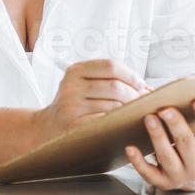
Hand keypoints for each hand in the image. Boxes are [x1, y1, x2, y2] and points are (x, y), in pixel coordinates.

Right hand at [32, 58, 149, 143]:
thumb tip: (147, 87)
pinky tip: (124, 124)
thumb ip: (107, 79)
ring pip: (113, 105)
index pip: (110, 66)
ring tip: (138, 113)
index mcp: (75, 71)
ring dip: (130, 110)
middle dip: (135, 95)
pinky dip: (119, 122)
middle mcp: (71, 86)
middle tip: (145, 103)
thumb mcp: (82, 84)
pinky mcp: (74, 125)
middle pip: (115, 86)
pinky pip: (106, 121)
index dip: (131, 75)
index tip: (142, 84)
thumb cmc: (74, 106)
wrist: (47, 129)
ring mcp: (71, 106)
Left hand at [124, 96, 194, 191]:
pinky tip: (131, 148)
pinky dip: (139, 162)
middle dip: (176, 125)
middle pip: (186, 143)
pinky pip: (149, 174)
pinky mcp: (164, 183)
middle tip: (165, 108)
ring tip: (148, 118)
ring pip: (167, 156)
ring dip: (157, 137)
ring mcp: (180, 176)